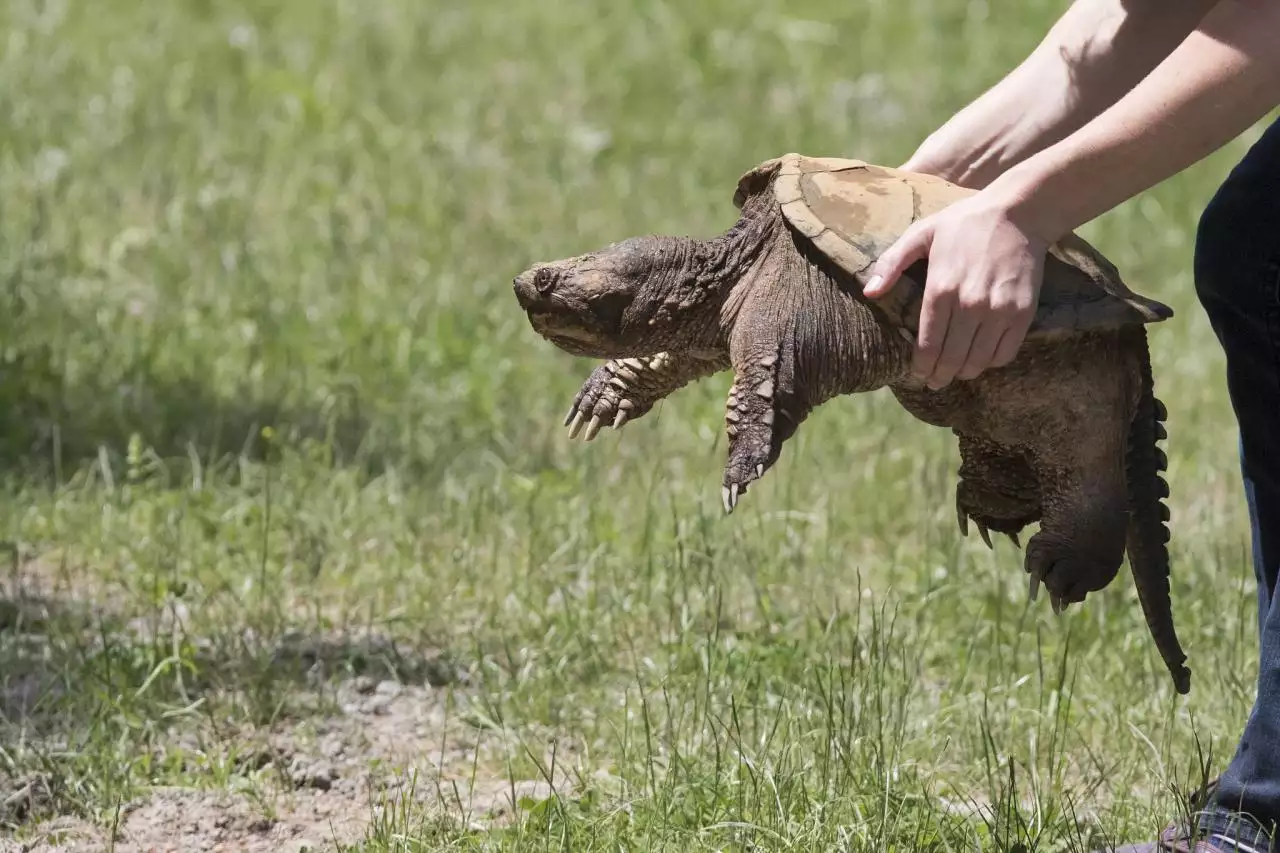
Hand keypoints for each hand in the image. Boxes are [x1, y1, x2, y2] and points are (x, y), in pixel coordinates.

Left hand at [862, 193, 1048, 388]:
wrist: (1019, 213)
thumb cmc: (964, 223)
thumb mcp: (921, 234)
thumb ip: (892, 262)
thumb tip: (869, 292)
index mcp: (941, 289)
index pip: (928, 346)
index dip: (921, 367)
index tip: (917, 375)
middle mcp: (970, 305)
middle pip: (951, 360)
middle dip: (940, 377)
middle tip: (934, 382)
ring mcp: (999, 311)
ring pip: (978, 362)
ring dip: (964, 372)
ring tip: (956, 372)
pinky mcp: (1023, 313)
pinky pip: (1005, 353)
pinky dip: (991, 362)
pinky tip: (982, 357)